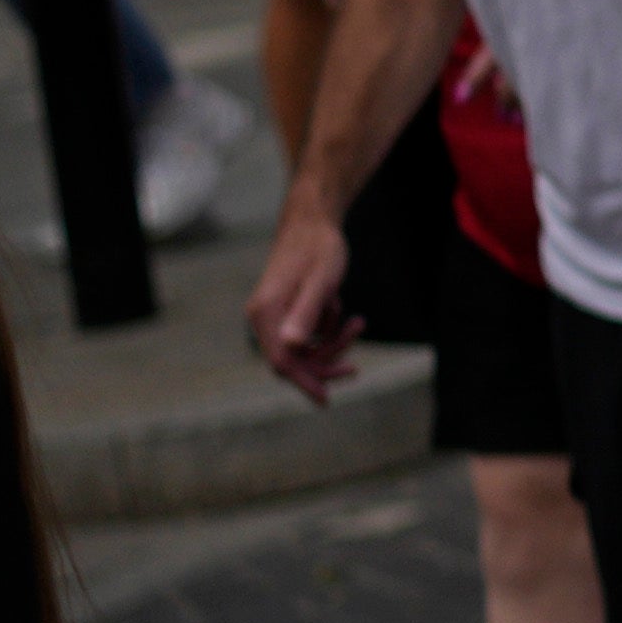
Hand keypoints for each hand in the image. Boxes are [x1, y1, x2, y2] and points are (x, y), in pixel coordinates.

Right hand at [246, 199, 363, 396]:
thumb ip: (306, 314)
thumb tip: (293, 347)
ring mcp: (274, 315)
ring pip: (304, 349)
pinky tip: (344, 313)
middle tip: (354, 368)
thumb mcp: (320, 282)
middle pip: (292, 360)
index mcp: (265, 313)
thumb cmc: (318, 249)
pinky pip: (308, 334)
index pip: (281, 360)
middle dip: (324, 363)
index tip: (325, 400)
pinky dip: (328, 330)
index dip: (303, 382)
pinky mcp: (287, 311)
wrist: (313, 222)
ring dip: (332, 343)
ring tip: (357, 323)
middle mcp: (264, 317)